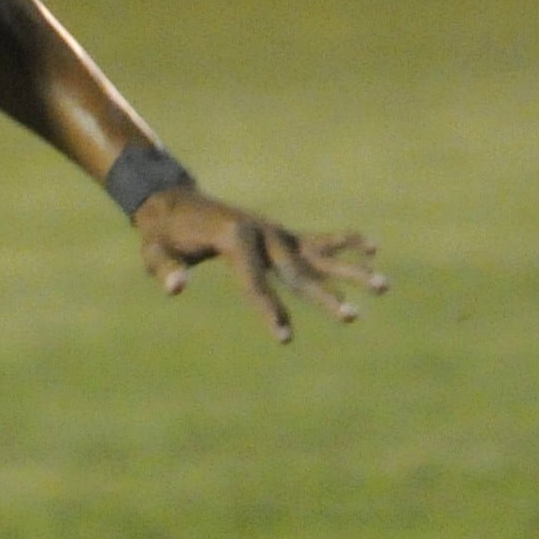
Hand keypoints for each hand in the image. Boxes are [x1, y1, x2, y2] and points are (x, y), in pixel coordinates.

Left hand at [133, 185, 384, 342]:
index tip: (285, 337)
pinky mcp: (279, 234)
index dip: (268, 309)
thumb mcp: (154, 250)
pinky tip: (374, 249)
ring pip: (318, 256)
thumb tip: (177, 287)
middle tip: (350, 318)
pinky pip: (317, 241)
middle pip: (297, 271)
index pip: (255, 282)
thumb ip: (164, 269)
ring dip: (351, 270)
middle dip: (323, 296)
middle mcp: (262, 233)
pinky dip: (345, 243)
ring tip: (384, 285)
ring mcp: (274, 232)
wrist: (173, 202)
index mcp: (234, 239)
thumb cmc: (163, 233)